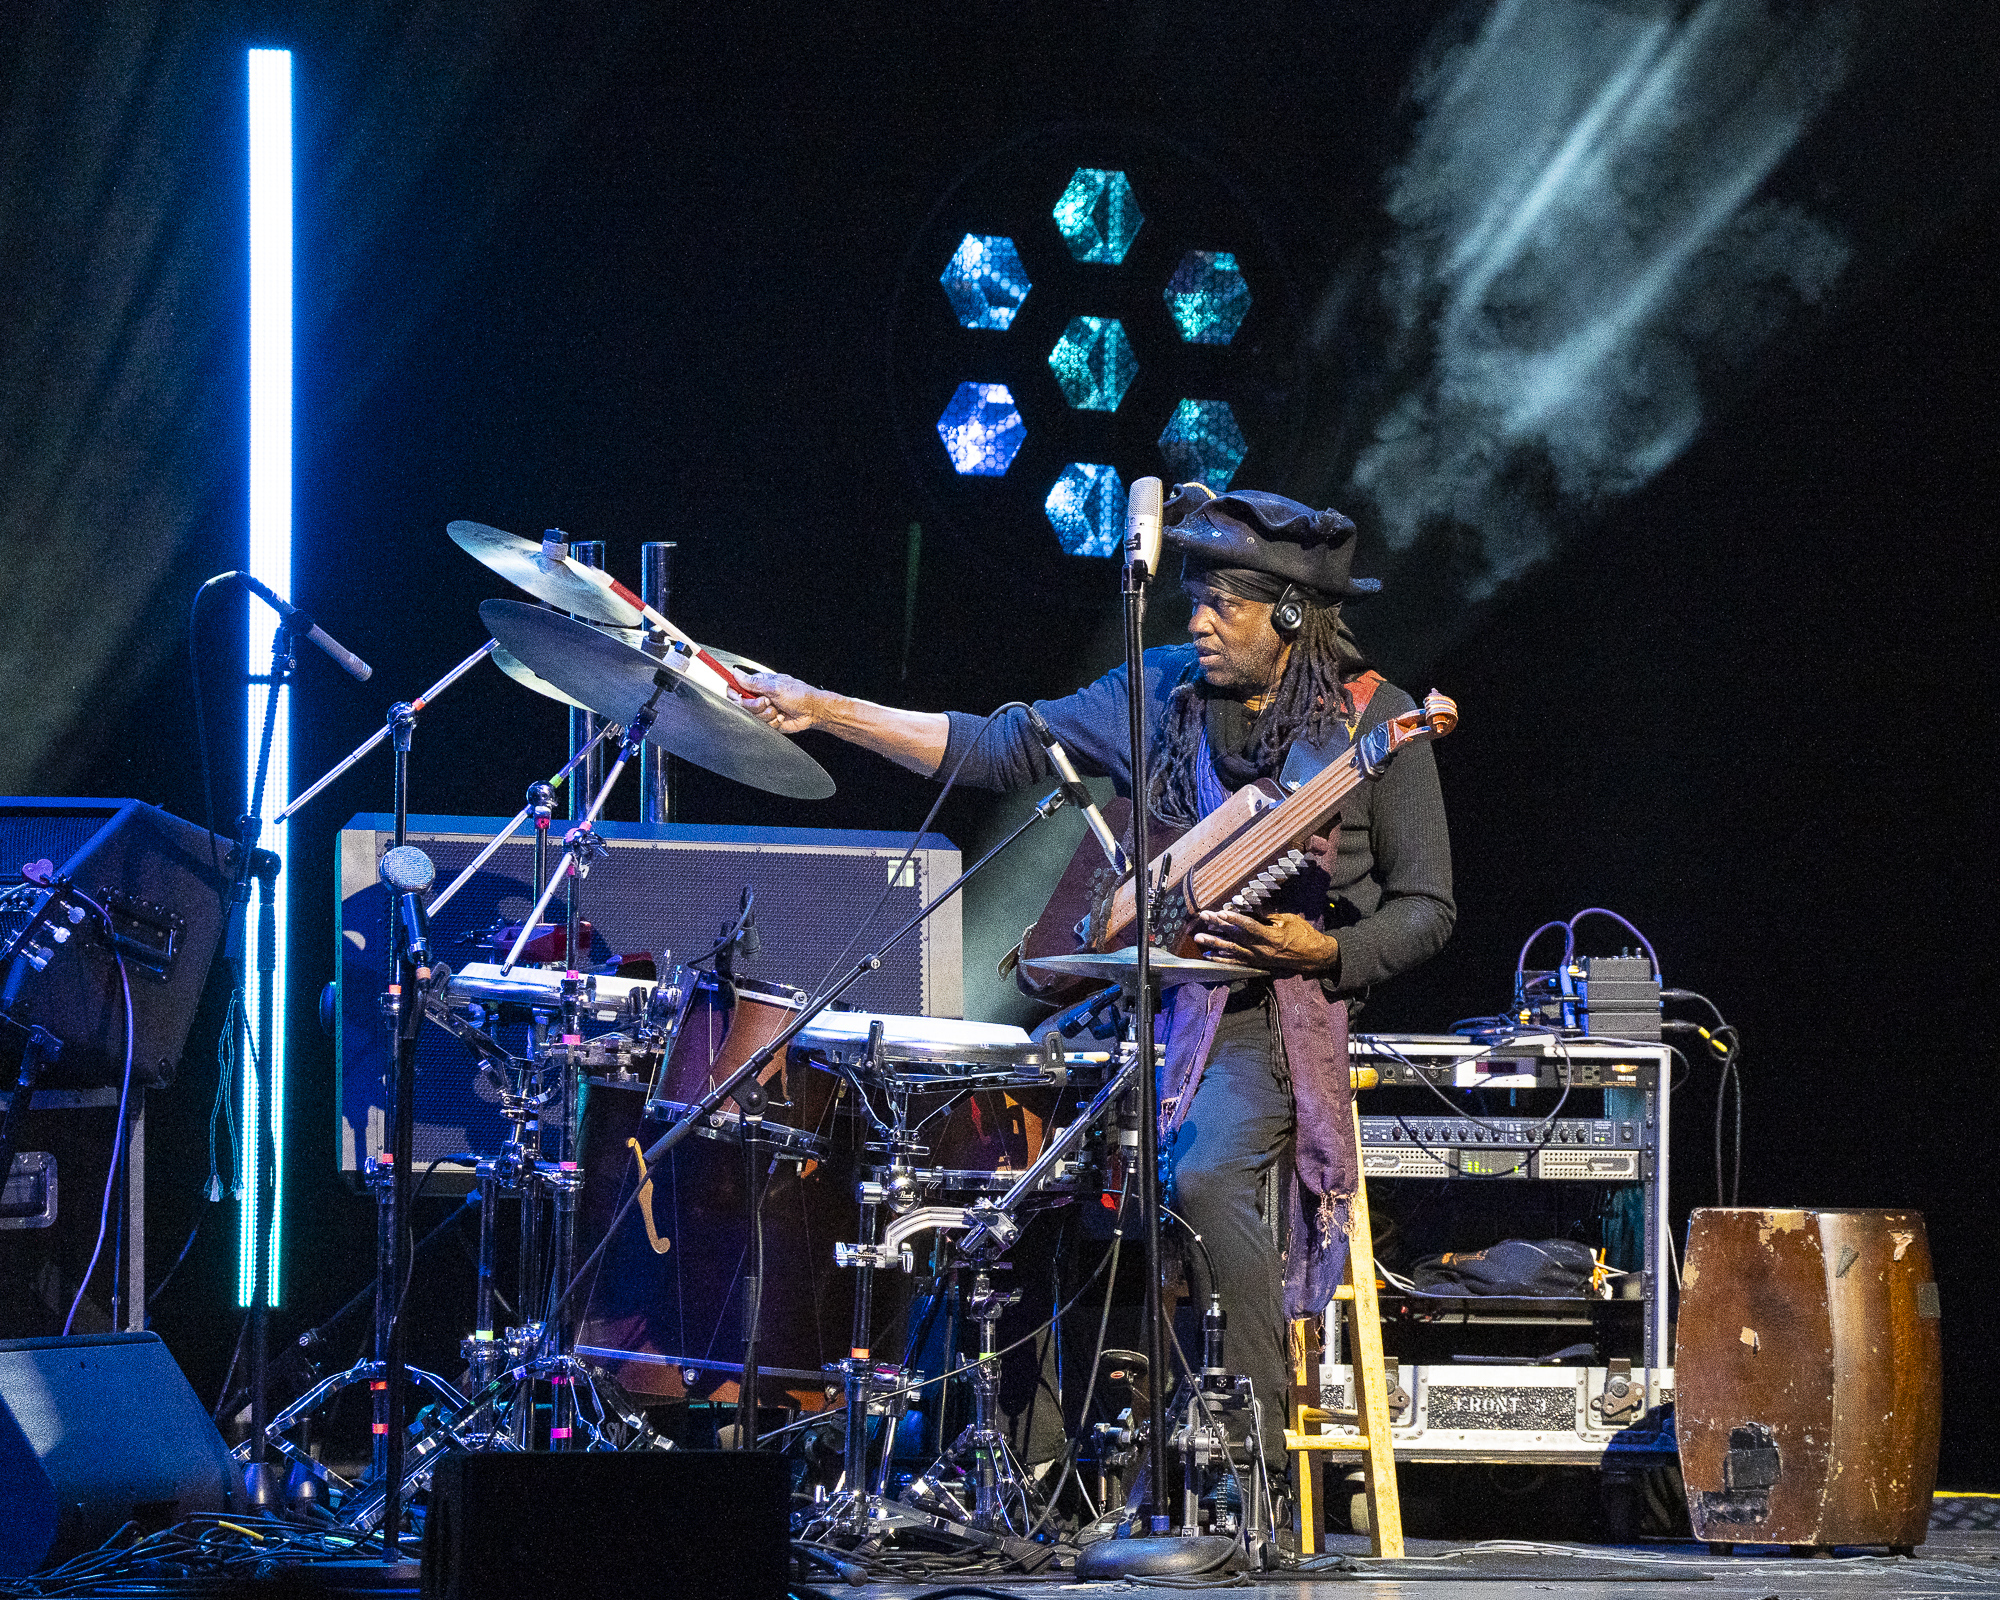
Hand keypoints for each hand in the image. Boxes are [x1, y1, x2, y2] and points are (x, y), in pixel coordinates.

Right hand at [734, 670, 832, 734]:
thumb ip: (753, 682)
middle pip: (743, 704)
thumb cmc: (799, 695)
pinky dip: (773, 722)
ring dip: (767, 714)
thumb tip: (736, 673)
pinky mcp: (770, 722)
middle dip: (755, 705)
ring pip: (753, 716)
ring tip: (778, 709)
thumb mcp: (774, 686)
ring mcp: (765, 710)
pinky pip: (763, 725)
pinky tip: (781, 717)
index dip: (734, 693)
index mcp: (760, 685)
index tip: (737, 696)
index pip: (738, 687)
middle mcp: (761, 697)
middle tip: (768, 701)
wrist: (813, 711)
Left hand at [1192, 908, 1338, 975]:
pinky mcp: (1257, 964)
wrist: (1313, 957)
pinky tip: (1209, 955)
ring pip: (1231, 950)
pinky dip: (1221, 959)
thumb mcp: (1289, 921)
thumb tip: (1250, 907)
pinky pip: (1236, 962)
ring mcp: (1258, 958)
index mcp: (1272, 937)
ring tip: (1198, 937)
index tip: (1221, 911)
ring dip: (1214, 942)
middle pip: (1236, 937)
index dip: (1235, 919)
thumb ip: (1268, 915)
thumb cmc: (1304, 935)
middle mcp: (1261, 950)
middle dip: (1218, 926)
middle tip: (1204, 917)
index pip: (1249, 927)